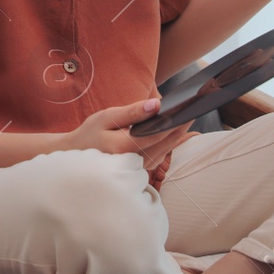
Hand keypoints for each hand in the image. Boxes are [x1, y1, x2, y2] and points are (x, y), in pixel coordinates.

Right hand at [58, 98, 193, 171]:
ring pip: (166, 150)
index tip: (190, 107)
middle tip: (196, 108)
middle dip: (182, 125)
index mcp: (126, 147)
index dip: (177, 120)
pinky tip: (177, 128)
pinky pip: (161, 154)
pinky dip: (170, 141)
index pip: (159, 133)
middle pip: (167, 142)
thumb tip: (157, 105)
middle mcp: (135, 161)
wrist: (77, 155)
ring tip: (189, 114)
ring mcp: (139, 168)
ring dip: (179, 133)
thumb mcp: (107, 117)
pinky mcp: (141, 168)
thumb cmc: (90, 133)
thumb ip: (133, 112)